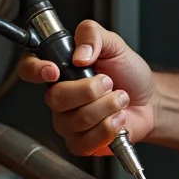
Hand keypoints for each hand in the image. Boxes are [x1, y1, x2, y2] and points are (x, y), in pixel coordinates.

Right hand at [16, 20, 159, 155]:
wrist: (148, 100)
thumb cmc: (128, 73)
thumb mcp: (115, 45)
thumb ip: (93, 35)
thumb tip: (79, 53)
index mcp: (60, 69)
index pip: (29, 68)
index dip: (36, 70)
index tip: (54, 70)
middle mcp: (59, 97)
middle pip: (56, 98)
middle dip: (90, 90)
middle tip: (109, 82)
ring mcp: (67, 122)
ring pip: (76, 120)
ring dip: (107, 106)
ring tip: (119, 98)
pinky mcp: (80, 143)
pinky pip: (85, 141)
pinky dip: (109, 128)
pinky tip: (118, 118)